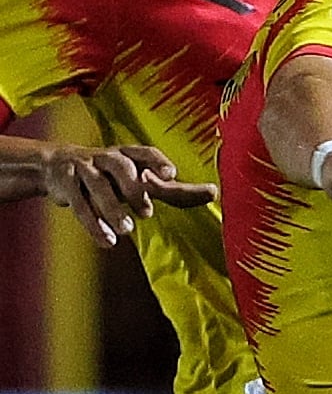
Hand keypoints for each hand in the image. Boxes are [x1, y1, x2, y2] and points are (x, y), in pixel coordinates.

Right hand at [41, 142, 216, 247]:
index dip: (158, 161)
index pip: (145, 152)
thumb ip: (171, 189)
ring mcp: (85, 168)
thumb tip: (212, 193)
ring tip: (126, 230)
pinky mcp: (65, 183)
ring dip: (112, 208)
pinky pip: (78, 204)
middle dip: (133, 188)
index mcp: (129, 154)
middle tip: (146, 213)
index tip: (170, 174)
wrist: (56, 167)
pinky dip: (93, 224)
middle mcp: (107, 157)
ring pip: (98, 186)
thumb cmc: (110, 175)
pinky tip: (107, 241)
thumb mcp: (138, 177)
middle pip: (121, 166)